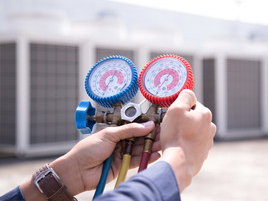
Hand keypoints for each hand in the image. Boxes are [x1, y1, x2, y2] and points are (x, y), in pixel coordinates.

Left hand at [21, 121, 160, 199]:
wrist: (77, 171)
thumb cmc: (87, 150)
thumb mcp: (109, 135)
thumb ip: (129, 130)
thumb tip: (146, 125)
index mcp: (115, 131)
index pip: (134, 126)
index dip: (146, 125)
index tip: (157, 123)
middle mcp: (119, 141)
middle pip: (139, 137)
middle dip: (150, 136)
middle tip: (162, 134)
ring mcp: (122, 153)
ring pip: (140, 148)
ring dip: (150, 146)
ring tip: (161, 144)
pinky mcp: (123, 165)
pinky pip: (137, 160)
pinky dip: (146, 157)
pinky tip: (155, 154)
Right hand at [159, 89, 215, 191]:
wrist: (178, 164)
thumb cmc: (176, 137)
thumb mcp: (176, 109)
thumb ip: (185, 96)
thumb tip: (189, 94)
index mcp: (205, 114)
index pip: (191, 104)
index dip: (179, 108)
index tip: (171, 115)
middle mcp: (210, 127)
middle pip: (191, 118)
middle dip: (181, 121)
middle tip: (170, 127)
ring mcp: (207, 141)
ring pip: (191, 131)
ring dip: (182, 132)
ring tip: (172, 138)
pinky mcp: (202, 153)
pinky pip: (190, 143)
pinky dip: (183, 144)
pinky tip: (176, 147)